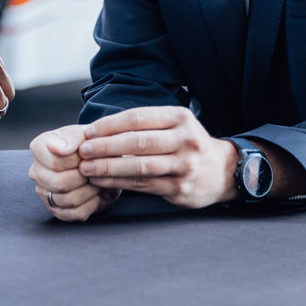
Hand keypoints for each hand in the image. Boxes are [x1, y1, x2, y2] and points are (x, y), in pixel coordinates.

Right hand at [28, 124, 120, 221]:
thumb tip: (60, 149)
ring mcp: (44, 192)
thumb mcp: (85, 134)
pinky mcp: (57, 209)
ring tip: (98, 179)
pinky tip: (96, 192)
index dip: (77, 160)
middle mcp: (37, 170)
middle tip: (96, 169)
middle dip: (84, 177)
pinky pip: (76, 213)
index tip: (87, 155)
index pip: (55, 161)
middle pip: (60, 183)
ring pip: (69, 199)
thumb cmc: (90, 145)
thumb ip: (72, 138)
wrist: (102, 161)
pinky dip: (92, 203)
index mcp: (40, 148)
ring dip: (90, 190)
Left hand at [76, 106, 236, 208]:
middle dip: (105, 146)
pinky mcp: (180, 188)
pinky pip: (143, 185)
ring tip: (87, 169)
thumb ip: (144, 125)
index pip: (137, 118)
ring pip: (139, 166)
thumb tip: (99, 129)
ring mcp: (184, 165)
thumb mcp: (174, 125)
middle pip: (137, 142)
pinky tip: (102, 182)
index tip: (88, 131)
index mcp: (179, 118)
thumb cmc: (187, 144)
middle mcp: (184, 140)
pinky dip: (119, 183)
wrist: (222, 171)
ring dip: (108, 168)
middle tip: (83, 151)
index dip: (109, 125)